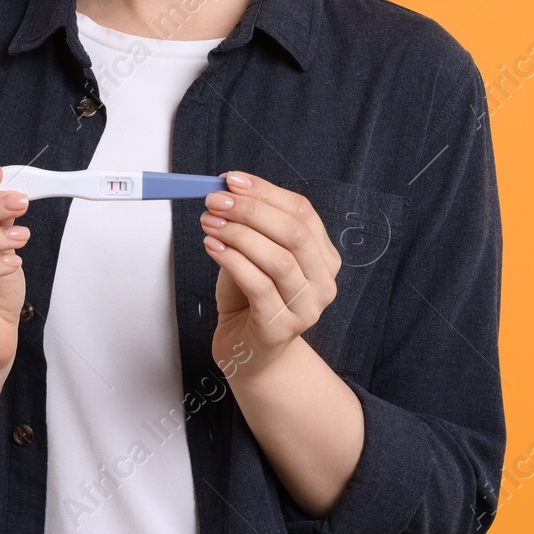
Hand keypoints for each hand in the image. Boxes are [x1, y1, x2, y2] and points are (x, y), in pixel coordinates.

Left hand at [201, 172, 339, 375]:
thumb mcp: (253, 255)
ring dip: (239, 234)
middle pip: (294, 233)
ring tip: (210, 222)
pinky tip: (212, 247)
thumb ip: (249, 227)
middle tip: (216, 200)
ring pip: (278, 260)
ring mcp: (306, 309)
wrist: (249, 353)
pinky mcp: (281, 329)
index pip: (302, 212)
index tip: (232, 180)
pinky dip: (232, 261)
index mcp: (323, 257)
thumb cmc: (250, 300)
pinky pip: (258, 286)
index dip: (266, 191)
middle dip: (251, 210)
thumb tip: (225, 192)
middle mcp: (323, 282)